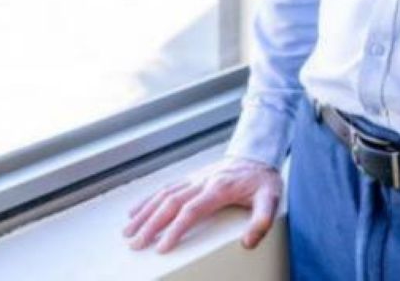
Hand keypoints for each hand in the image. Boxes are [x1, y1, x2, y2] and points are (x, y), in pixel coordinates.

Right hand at [122, 157, 281, 253]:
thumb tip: (248, 242)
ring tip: (129, 231)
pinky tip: (135, 211)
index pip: (191, 210)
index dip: (175, 229)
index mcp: (219, 188)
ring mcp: (195, 178)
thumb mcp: (270, 198)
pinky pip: (165, 187)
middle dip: (151, 225)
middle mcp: (202, 182)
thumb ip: (262, 220)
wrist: (258, 153)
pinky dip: (148, 199)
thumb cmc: (263, 179)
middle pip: (170, 203)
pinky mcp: (191, 177)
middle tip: (136, 243)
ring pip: (163, 194)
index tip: (162, 247)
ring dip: (144, 213)